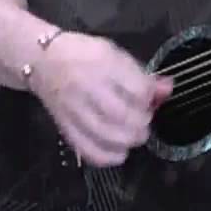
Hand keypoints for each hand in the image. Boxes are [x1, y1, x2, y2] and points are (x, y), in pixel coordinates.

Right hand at [30, 32, 171, 166]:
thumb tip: (168, 89)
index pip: (136, 88)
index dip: (150, 99)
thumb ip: (142, 75)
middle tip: (145, 120)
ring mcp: (73, 108)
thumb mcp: (115, 54)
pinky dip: (108, 156)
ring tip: (135, 135)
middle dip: (142, 122)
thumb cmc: (84, 54)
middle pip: (121, 114)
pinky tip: (120, 152)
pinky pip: (86, 148)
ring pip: (105, 133)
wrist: (42, 60)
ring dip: (129, 140)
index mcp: (103, 62)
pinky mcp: (64, 126)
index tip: (151, 99)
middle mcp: (86, 85)